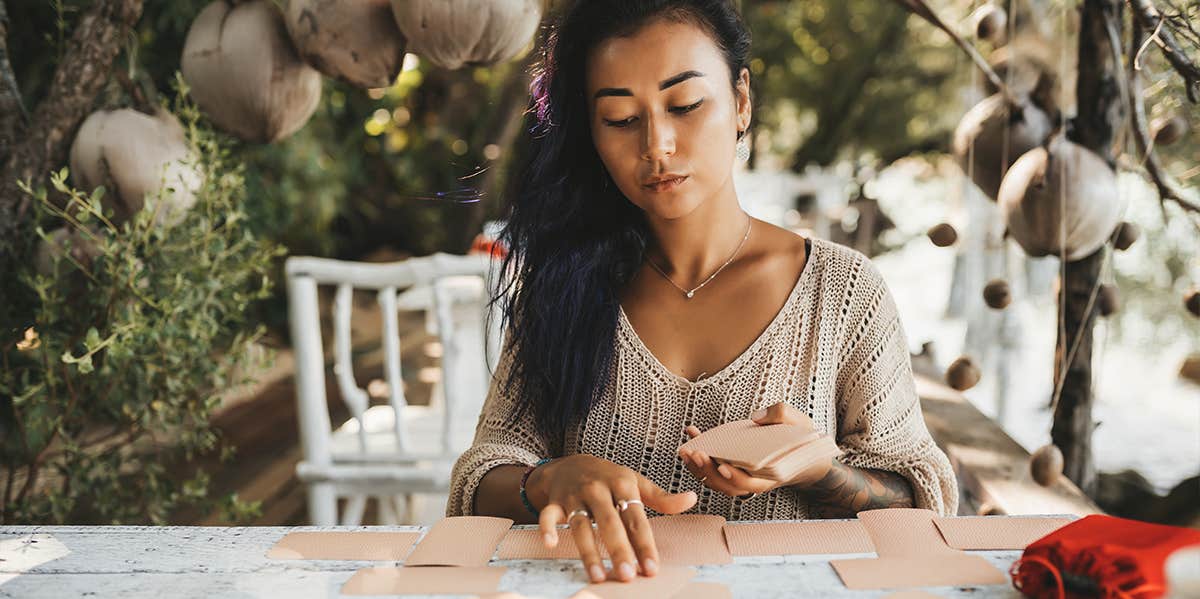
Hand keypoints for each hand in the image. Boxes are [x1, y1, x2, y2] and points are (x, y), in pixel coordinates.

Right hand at [525, 454, 696, 582]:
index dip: (645, 544)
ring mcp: (574, 496)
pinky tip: (552, 544)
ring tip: (598, 576)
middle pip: (610, 523)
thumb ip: (661, 497)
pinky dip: (547, 528)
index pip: (636, 518)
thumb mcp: (635, 482)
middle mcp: (598, 489)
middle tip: (628, 576)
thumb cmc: (609, 478)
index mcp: (622, 483)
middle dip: (619, 550)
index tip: (652, 568)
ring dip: (588, 551)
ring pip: (581, 525)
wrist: (571, 463)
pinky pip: (548, 516)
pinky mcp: (554, 502)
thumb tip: (692, 499)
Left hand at [679, 403, 833, 496]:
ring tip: (686, 450)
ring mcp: (742, 478)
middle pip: (726, 484)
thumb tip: (757, 417)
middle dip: (708, 470)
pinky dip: (699, 458)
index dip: (736, 477)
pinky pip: (713, 470)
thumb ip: (782, 416)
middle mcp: (753, 482)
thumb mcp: (800, 424)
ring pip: (716, 481)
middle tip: (695, 454)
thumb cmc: (801, 440)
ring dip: (698, 468)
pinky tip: (692, 436)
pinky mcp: (733, 469)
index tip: (723, 466)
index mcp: (771, 475)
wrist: (803, 455)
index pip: (750, 484)